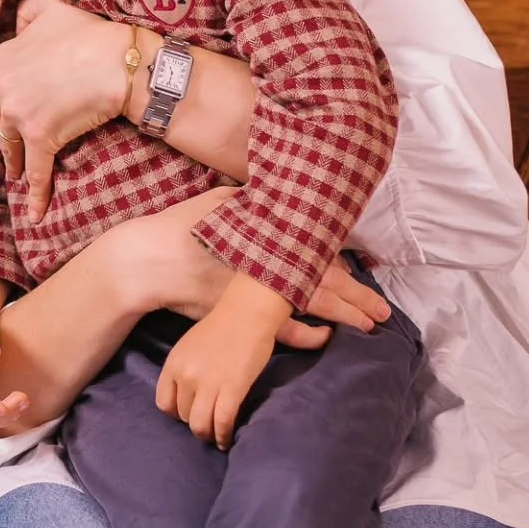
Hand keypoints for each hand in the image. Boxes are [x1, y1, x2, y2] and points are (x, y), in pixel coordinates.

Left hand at [0, 0, 140, 221]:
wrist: (119, 62)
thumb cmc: (89, 33)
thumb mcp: (49, 8)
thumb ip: (26, 12)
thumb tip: (16, 21)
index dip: (1, 102)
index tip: (7, 112)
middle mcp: (0, 88)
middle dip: (5, 132)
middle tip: (14, 144)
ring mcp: (18, 116)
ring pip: (11, 147)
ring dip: (15, 164)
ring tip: (19, 175)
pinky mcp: (40, 139)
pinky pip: (36, 173)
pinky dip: (36, 196)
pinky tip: (35, 214)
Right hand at [100, 192, 383, 352]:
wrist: (147, 263)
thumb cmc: (178, 228)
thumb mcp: (213, 203)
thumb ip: (242, 199)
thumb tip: (262, 189)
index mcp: (263, 237)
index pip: (313, 252)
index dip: (342, 266)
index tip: (362, 273)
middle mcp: (265, 266)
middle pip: (320, 282)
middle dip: (354, 297)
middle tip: (381, 311)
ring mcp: (255, 293)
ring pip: (307, 305)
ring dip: (340, 315)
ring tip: (366, 325)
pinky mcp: (239, 315)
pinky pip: (280, 330)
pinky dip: (304, 335)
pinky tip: (321, 338)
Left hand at [155, 275, 290, 448]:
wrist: (246, 313)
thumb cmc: (221, 326)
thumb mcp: (190, 346)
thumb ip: (184, 369)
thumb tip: (187, 395)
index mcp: (174, 363)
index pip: (164, 403)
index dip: (177, 413)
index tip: (190, 413)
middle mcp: (186, 375)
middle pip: (184, 416)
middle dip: (196, 423)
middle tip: (209, 424)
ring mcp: (208, 384)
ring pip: (200, 425)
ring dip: (209, 434)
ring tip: (217, 435)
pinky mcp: (232, 389)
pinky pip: (222, 423)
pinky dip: (224, 436)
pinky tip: (227, 440)